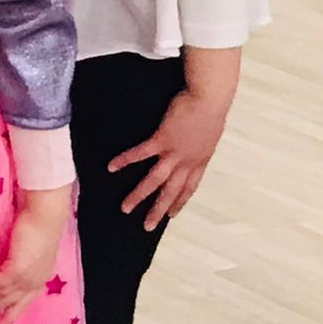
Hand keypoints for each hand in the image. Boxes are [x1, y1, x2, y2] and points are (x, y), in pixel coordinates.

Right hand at [0, 188, 72, 323]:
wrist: (44, 213)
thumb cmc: (36, 224)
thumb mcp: (25, 249)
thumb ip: (14, 261)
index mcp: (39, 278)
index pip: (24, 303)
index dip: (10, 316)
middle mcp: (35, 282)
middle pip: (12, 305)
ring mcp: (27, 278)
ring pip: (3, 297)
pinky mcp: (17, 270)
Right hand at [114, 82, 232, 231]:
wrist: (210, 97)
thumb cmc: (211, 108)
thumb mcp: (209, 131)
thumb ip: (200, 142)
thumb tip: (195, 143)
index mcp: (200, 160)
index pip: (189, 188)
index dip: (179, 202)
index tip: (171, 215)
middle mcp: (187, 161)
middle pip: (170, 191)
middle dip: (158, 210)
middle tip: (147, 226)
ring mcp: (174, 152)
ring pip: (154, 180)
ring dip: (139, 195)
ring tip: (125, 207)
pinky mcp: (162, 139)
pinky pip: (140, 154)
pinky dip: (125, 160)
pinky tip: (111, 167)